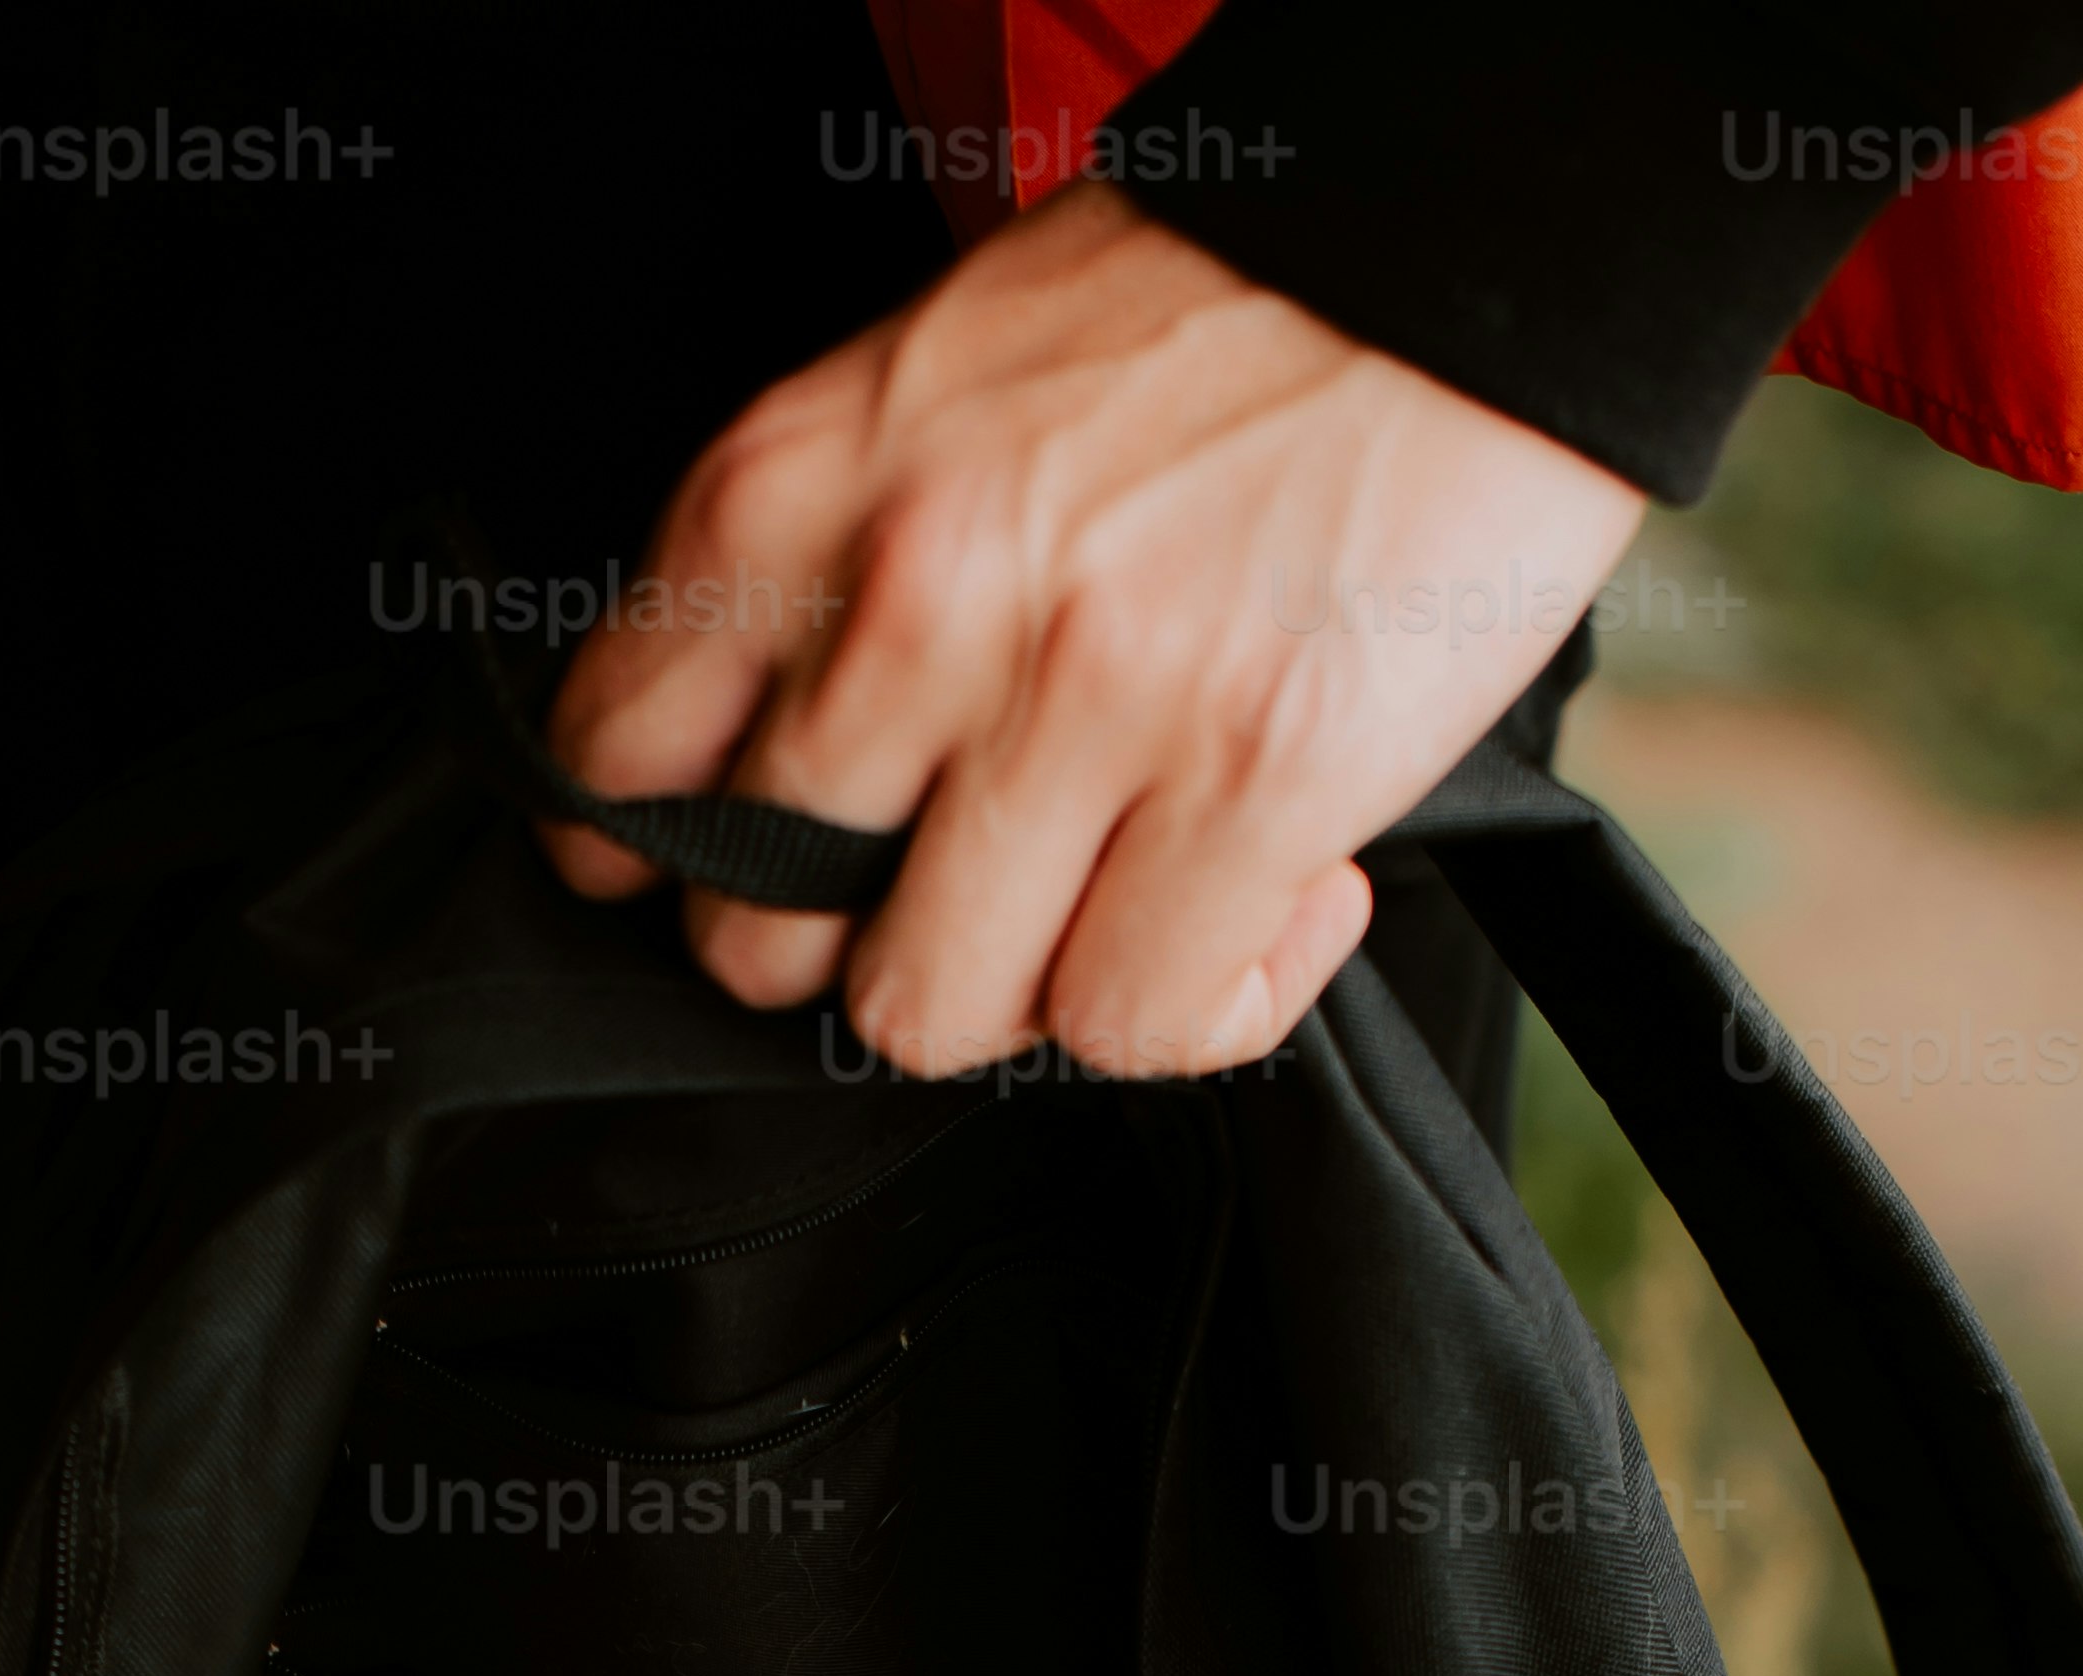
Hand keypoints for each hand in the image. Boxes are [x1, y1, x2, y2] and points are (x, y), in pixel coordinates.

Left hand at [541, 181, 1643, 1080]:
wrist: (1464, 243)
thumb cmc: (1218, 317)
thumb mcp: (944, 392)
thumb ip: (834, 565)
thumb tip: (780, 768)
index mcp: (808, 484)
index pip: (619, 761)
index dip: (660, 855)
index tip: (714, 875)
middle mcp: (914, 594)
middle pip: (766, 939)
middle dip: (860, 944)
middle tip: (970, 891)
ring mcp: (1077, 697)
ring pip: (935, 1011)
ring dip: (1033, 988)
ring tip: (1131, 893)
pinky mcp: (1243, 781)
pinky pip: (1140, 1025)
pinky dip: (1210, 1003)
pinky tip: (1273, 901)